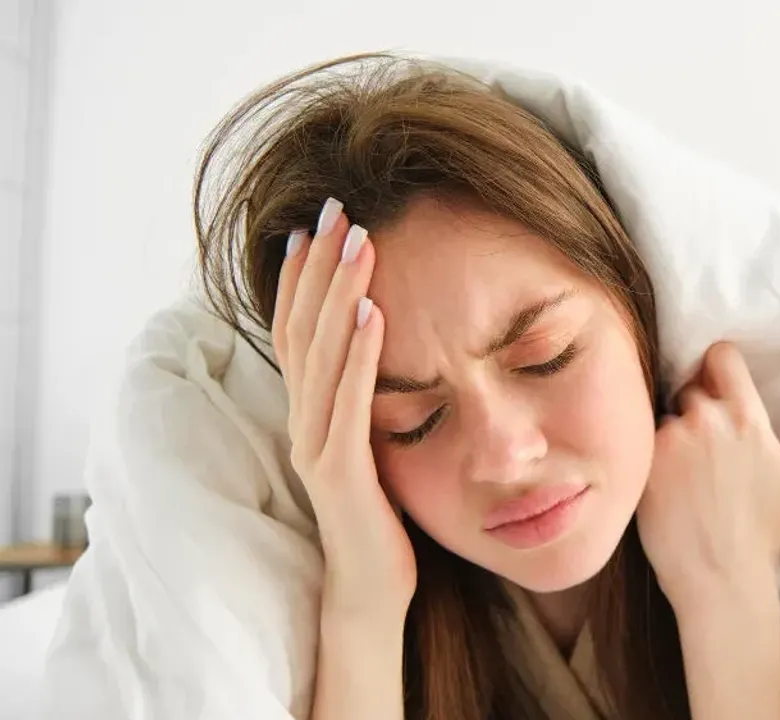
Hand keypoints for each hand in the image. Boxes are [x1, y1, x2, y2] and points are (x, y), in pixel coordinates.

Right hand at [273, 198, 414, 615]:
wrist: (370, 588)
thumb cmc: (378, 515)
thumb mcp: (371, 443)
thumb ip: (364, 399)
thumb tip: (383, 345)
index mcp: (310, 412)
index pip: (297, 330)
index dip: (302, 277)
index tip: (316, 224)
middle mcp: (303, 421)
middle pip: (302, 329)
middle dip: (319, 266)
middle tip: (336, 207)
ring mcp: (316, 446)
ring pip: (320, 356)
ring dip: (338, 294)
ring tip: (358, 240)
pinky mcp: (339, 474)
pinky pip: (349, 403)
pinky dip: (360, 354)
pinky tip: (375, 311)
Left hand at [637, 342, 779, 614]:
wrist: (721, 577)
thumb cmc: (767, 530)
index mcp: (746, 415)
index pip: (720, 355)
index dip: (719, 367)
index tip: (720, 387)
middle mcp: (704, 418)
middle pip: (691, 387)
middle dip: (698, 406)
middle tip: (708, 443)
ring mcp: (668, 439)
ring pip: (665, 415)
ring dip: (675, 431)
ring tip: (688, 469)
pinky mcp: (642, 462)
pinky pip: (641, 441)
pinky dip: (652, 454)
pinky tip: (668, 482)